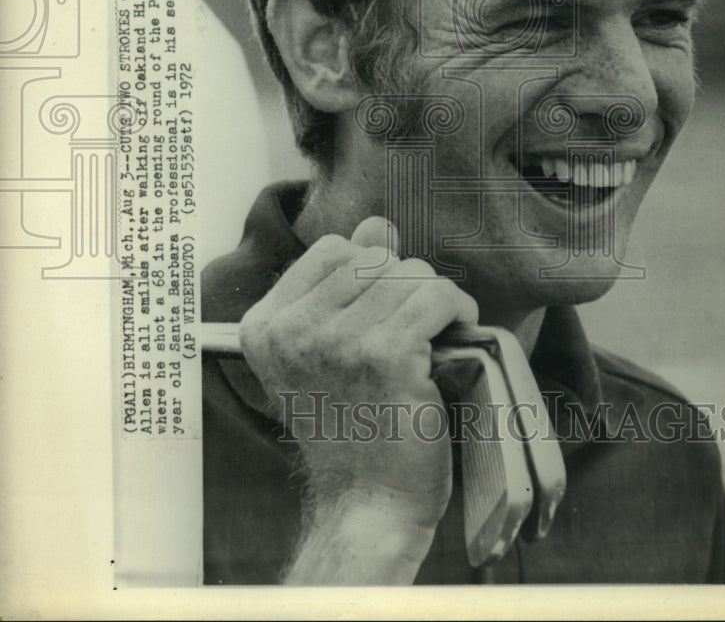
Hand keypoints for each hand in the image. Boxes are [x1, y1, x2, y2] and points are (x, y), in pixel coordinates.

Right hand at [239, 216, 477, 542]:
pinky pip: (436, 296)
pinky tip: (457, 332)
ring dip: (434, 297)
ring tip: (435, 333)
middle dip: (404, 284)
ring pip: (408, 273)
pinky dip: (457, 308)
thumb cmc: (352, 426)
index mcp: (265, 327)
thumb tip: (376, 224)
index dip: (369, 270)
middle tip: (416, 325)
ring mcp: (337, 342)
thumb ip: (347, 283)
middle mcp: (292, 331)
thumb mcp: (330, 350)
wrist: (367, 501)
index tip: (383, 307)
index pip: (331, 251)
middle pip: (372, 258)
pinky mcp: (385, 355)